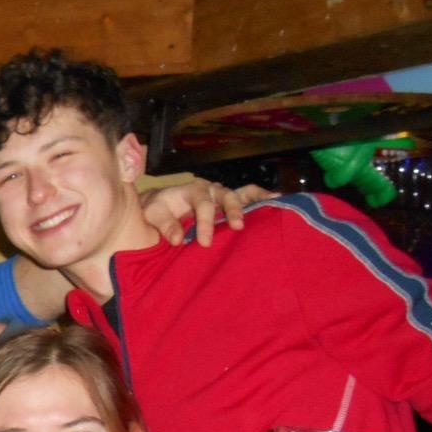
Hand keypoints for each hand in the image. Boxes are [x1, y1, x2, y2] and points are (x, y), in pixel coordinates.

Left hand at [141, 180, 276, 246]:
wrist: (158, 206)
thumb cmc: (156, 211)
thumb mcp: (154, 215)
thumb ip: (165, 225)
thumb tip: (178, 239)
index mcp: (191, 191)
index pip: (202, 204)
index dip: (205, 222)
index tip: (205, 242)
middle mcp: (210, 190)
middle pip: (226, 195)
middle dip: (233, 210)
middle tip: (237, 227)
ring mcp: (221, 195)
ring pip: (241, 194)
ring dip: (254, 203)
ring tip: (269, 210)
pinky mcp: (229, 202)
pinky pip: (249, 196)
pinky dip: (263, 198)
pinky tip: (278, 201)